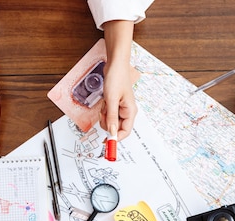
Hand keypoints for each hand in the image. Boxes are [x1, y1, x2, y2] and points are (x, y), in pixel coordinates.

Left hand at [99, 20, 136, 140]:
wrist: (115, 64)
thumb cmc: (117, 78)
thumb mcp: (112, 99)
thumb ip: (112, 117)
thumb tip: (112, 132)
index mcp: (130, 111)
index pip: (125, 131)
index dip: (116, 138)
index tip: (106, 142)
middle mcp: (127, 112)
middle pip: (116, 127)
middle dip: (108, 123)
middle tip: (104, 113)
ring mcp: (121, 108)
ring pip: (111, 121)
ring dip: (105, 116)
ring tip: (105, 104)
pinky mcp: (115, 104)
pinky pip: (108, 114)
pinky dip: (104, 110)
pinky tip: (105, 101)